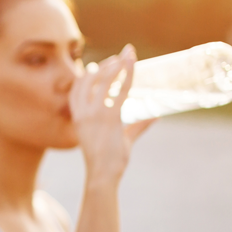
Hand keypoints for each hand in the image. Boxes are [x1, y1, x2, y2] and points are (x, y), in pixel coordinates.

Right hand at [71, 46, 153, 185]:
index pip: (76, 89)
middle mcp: (83, 113)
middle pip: (89, 79)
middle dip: (104, 64)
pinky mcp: (109, 117)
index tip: (95, 64)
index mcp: (78, 117)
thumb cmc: (110, 161)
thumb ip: (137, 125)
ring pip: (103, 80)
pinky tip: (131, 63)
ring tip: (126, 57)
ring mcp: (95, 114)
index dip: (85, 74)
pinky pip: (119, 90)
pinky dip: (126, 74)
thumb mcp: (121, 139)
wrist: (103, 175)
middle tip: (119, 57)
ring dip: (115, 65)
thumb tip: (155, 115)